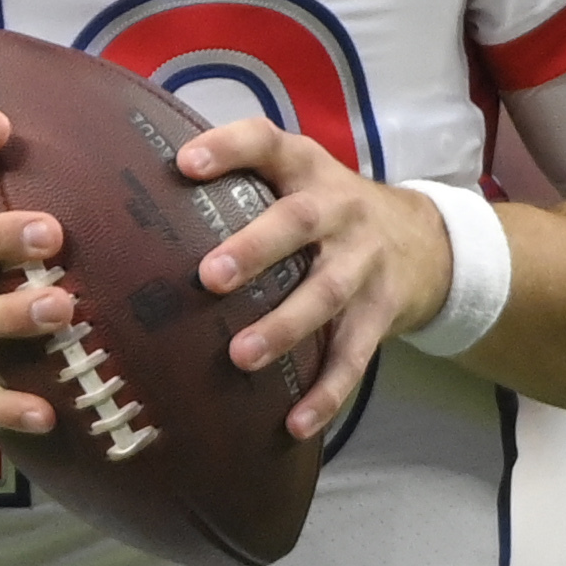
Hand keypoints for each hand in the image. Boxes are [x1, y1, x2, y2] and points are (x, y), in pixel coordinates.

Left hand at [175, 120, 453, 437]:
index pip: (266, 143)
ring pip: (325, 293)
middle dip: (255, 249)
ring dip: (284, 326)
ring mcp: (363, 262)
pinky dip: (327, 392)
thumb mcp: (297, 177)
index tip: (185, 164)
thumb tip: (142, 189)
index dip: (228, 148)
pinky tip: (295, 422)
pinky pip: (353, 356)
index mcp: (306, 169)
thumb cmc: (328, 209)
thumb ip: (238, 178)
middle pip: (299, 222)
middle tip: (209, 277)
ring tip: (242, 356)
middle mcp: (338, 209)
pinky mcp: (380, 312)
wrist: (423, 240)